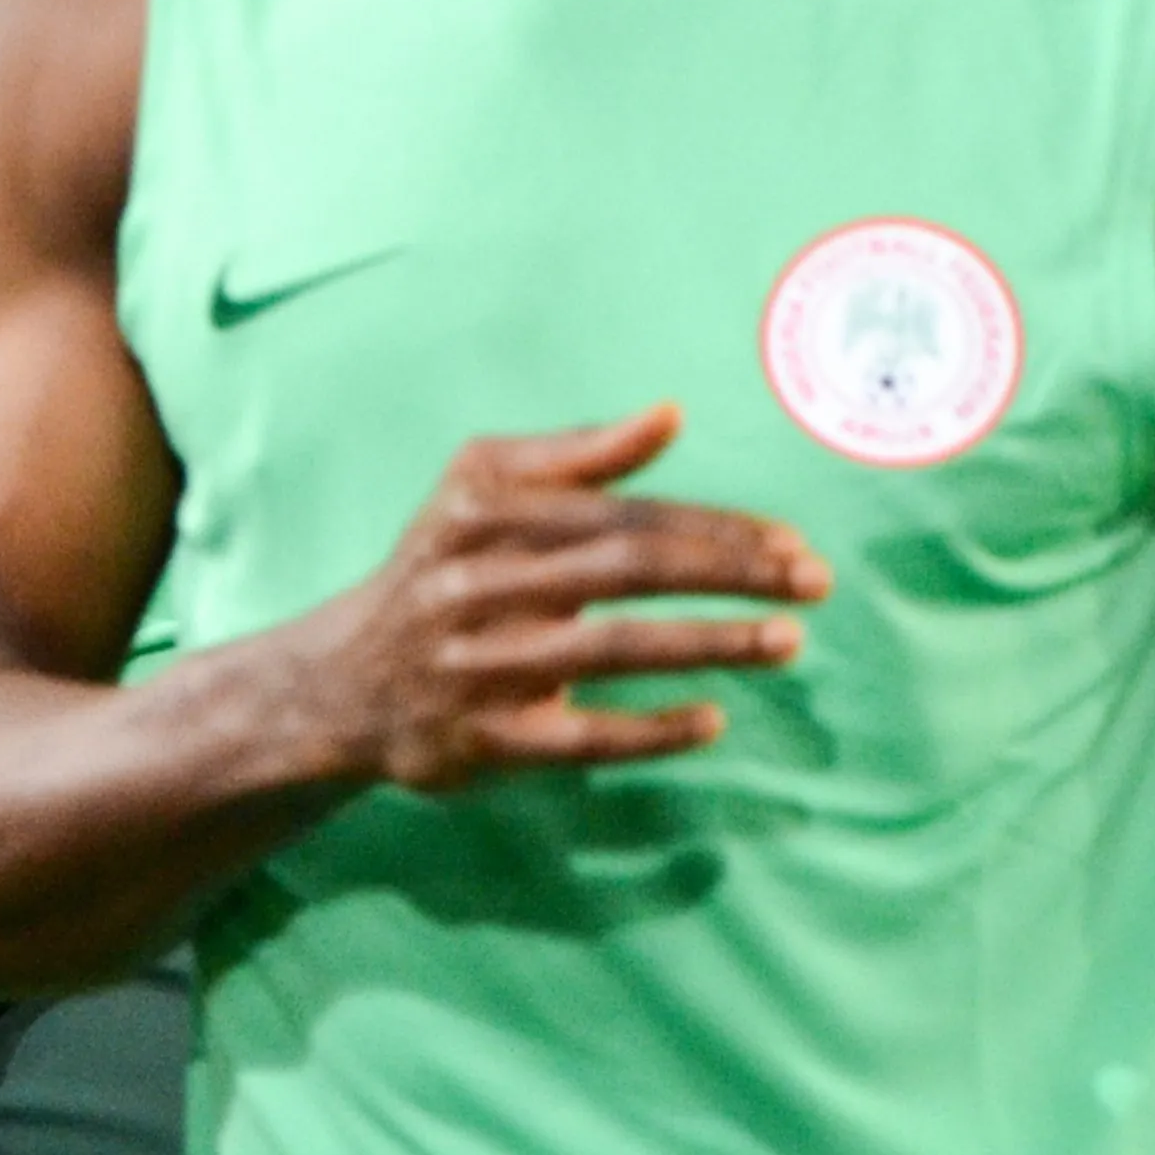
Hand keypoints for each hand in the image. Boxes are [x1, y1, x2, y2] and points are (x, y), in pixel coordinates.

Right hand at [295, 407, 822, 793]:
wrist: (341, 682)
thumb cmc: (437, 573)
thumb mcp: (480, 493)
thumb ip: (577, 456)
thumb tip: (670, 415)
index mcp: (481, 513)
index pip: (619, 512)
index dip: (711, 526)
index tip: (790, 541)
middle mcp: (476, 583)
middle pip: (625, 570)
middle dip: (730, 574)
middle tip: (814, 583)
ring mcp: (480, 665)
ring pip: (613, 649)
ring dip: (711, 643)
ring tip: (790, 642)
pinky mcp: (482, 740)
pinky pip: (580, 736)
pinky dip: (650, 730)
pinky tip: (712, 719)